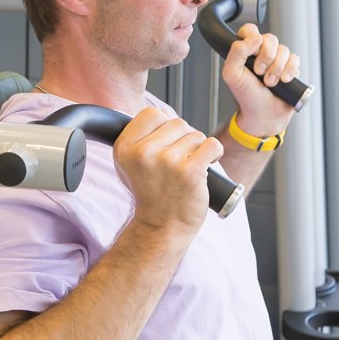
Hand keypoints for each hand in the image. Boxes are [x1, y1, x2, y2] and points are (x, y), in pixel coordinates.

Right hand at [112, 107, 222, 234]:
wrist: (162, 227)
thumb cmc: (151, 193)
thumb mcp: (131, 163)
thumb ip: (141, 137)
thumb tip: (161, 112)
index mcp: (124, 147)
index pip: (152, 113)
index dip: (163, 127)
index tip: (164, 146)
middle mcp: (143, 153)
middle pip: (177, 122)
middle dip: (182, 139)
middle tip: (177, 162)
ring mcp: (167, 162)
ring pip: (195, 134)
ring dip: (197, 150)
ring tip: (187, 169)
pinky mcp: (190, 171)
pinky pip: (212, 145)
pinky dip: (214, 154)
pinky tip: (205, 166)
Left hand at [221, 23, 299, 138]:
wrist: (264, 115)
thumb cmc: (246, 97)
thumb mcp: (232, 75)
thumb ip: (236, 52)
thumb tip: (254, 38)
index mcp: (245, 51)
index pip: (250, 30)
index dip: (253, 39)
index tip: (252, 55)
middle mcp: (261, 53)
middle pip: (270, 38)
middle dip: (267, 58)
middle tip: (260, 73)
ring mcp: (276, 60)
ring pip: (284, 49)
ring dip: (277, 68)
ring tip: (271, 82)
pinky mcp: (290, 67)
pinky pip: (295, 58)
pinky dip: (290, 70)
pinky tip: (284, 80)